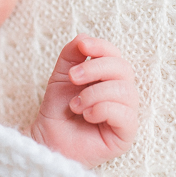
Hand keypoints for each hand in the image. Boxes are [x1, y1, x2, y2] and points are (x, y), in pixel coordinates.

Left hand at [28, 34, 138, 167]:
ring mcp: (126, 114)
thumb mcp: (61, 76)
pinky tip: (86, 116)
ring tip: (75, 105)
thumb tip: (84, 38)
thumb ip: (71, 55)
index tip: (83, 47)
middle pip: (123, 69)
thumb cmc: (58, 111)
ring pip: (125, 91)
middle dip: (95, 69)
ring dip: (94, 94)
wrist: (49, 139)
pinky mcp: (127, 134)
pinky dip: (101, 110)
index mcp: (109, 78)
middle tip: (73, 78)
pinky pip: (125, 114)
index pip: (115, 55)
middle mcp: (122, 94)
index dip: (102, 47)